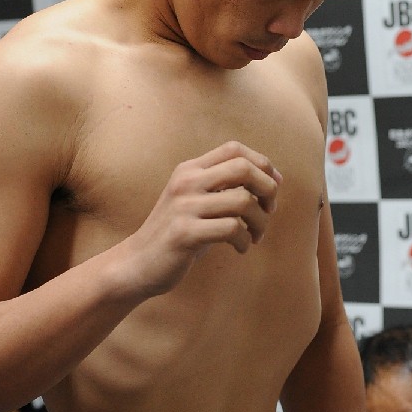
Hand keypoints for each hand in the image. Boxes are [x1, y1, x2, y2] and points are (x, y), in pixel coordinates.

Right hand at [123, 140, 281, 295]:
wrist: (138, 263)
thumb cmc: (179, 233)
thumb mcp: (198, 202)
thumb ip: (226, 187)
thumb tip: (273, 178)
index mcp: (189, 170)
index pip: (234, 149)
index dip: (262, 164)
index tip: (273, 186)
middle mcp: (186, 182)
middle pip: (243, 168)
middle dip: (267, 190)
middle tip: (269, 211)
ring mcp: (183, 207)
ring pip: (243, 201)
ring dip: (260, 222)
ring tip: (255, 236)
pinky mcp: (184, 233)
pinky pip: (232, 229)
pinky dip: (245, 240)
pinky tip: (240, 248)